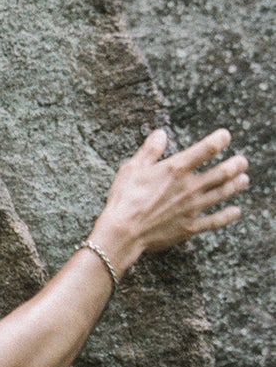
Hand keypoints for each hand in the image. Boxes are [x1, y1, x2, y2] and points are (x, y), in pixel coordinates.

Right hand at [91, 128, 247, 272]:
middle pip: (223, 172)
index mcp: (176, 169)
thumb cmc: (124, 200)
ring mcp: (192, 207)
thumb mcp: (131, 169)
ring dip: (236, 185)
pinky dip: (228, 215)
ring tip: (244, 180)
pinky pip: (215, 220)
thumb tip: (160, 134)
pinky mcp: (190, 226)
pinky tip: (235, 211)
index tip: (225, 136)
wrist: (123, 233)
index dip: (220, 139)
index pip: (207, 149)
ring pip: (223, 193)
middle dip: (236, 164)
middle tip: (242, 162)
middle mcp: (190, 186)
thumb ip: (150, 151)